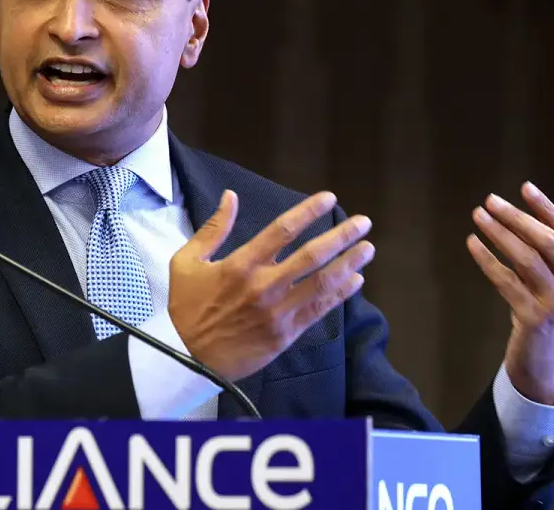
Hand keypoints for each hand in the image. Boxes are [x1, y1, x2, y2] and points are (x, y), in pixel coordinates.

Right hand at [168, 190, 373, 382]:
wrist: (188, 357)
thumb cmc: (186, 307)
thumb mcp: (186, 262)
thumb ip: (213, 229)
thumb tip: (230, 196)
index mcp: (240, 264)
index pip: (281, 230)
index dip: (308, 211)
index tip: (329, 198)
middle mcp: (263, 285)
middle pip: (311, 255)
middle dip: (341, 236)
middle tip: (362, 223)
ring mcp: (277, 311)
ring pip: (322, 283)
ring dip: (348, 263)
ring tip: (367, 248)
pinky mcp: (285, 334)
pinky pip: (318, 310)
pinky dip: (340, 294)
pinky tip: (355, 280)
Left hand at [466, 182, 553, 404]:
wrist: (545, 360)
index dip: (546, 208)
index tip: (524, 187)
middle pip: (547, 242)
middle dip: (517, 217)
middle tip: (490, 200)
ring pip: (525, 259)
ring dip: (498, 233)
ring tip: (478, 216)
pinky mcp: (533, 318)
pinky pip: (505, 280)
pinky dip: (487, 259)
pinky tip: (473, 243)